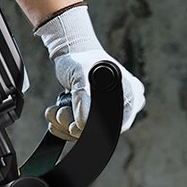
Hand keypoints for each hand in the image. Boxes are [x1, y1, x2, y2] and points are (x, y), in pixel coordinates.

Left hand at [35, 4, 146, 139]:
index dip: (96, 129)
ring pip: (86, 132)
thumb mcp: (80, 74)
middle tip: (59, 111)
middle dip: (73, 125)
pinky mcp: (94, 115)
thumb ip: (83, 97)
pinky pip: (78, 130)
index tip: (74, 126)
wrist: (72, 54)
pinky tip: (55, 113)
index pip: (119, 123)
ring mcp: (109, 111)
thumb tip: (83, 124)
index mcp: (131, 92)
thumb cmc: (80, 59)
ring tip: (54, 110)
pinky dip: (63, 125)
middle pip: (101, 130)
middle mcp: (124, 105)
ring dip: (64, 124)